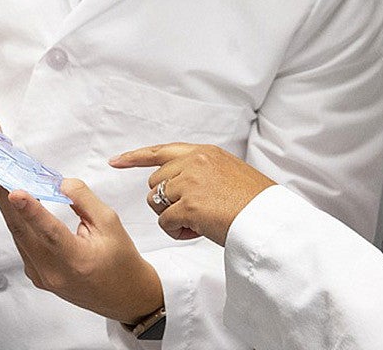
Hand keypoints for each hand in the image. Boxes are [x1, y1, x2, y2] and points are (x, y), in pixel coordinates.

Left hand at [0, 177, 163, 323]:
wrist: (122, 295)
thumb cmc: (120, 261)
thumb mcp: (110, 223)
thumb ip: (84, 200)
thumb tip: (60, 183)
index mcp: (77, 260)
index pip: (50, 232)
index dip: (31, 210)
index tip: (15, 192)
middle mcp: (54, 273)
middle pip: (23, 232)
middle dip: (4, 200)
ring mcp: (41, 277)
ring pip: (20, 237)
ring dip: (9, 209)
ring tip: (0, 183)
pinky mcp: (36, 276)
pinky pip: (23, 245)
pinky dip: (19, 223)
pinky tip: (16, 206)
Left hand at [110, 143, 275, 245]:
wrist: (268, 218)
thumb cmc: (253, 202)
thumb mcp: (229, 172)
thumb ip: (202, 171)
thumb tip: (176, 185)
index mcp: (204, 152)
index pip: (161, 151)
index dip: (134, 157)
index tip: (115, 161)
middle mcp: (194, 162)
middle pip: (155, 184)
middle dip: (166, 201)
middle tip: (192, 214)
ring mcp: (190, 182)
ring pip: (156, 204)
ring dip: (172, 217)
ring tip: (198, 222)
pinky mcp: (188, 205)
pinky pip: (166, 223)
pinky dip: (177, 232)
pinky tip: (198, 231)